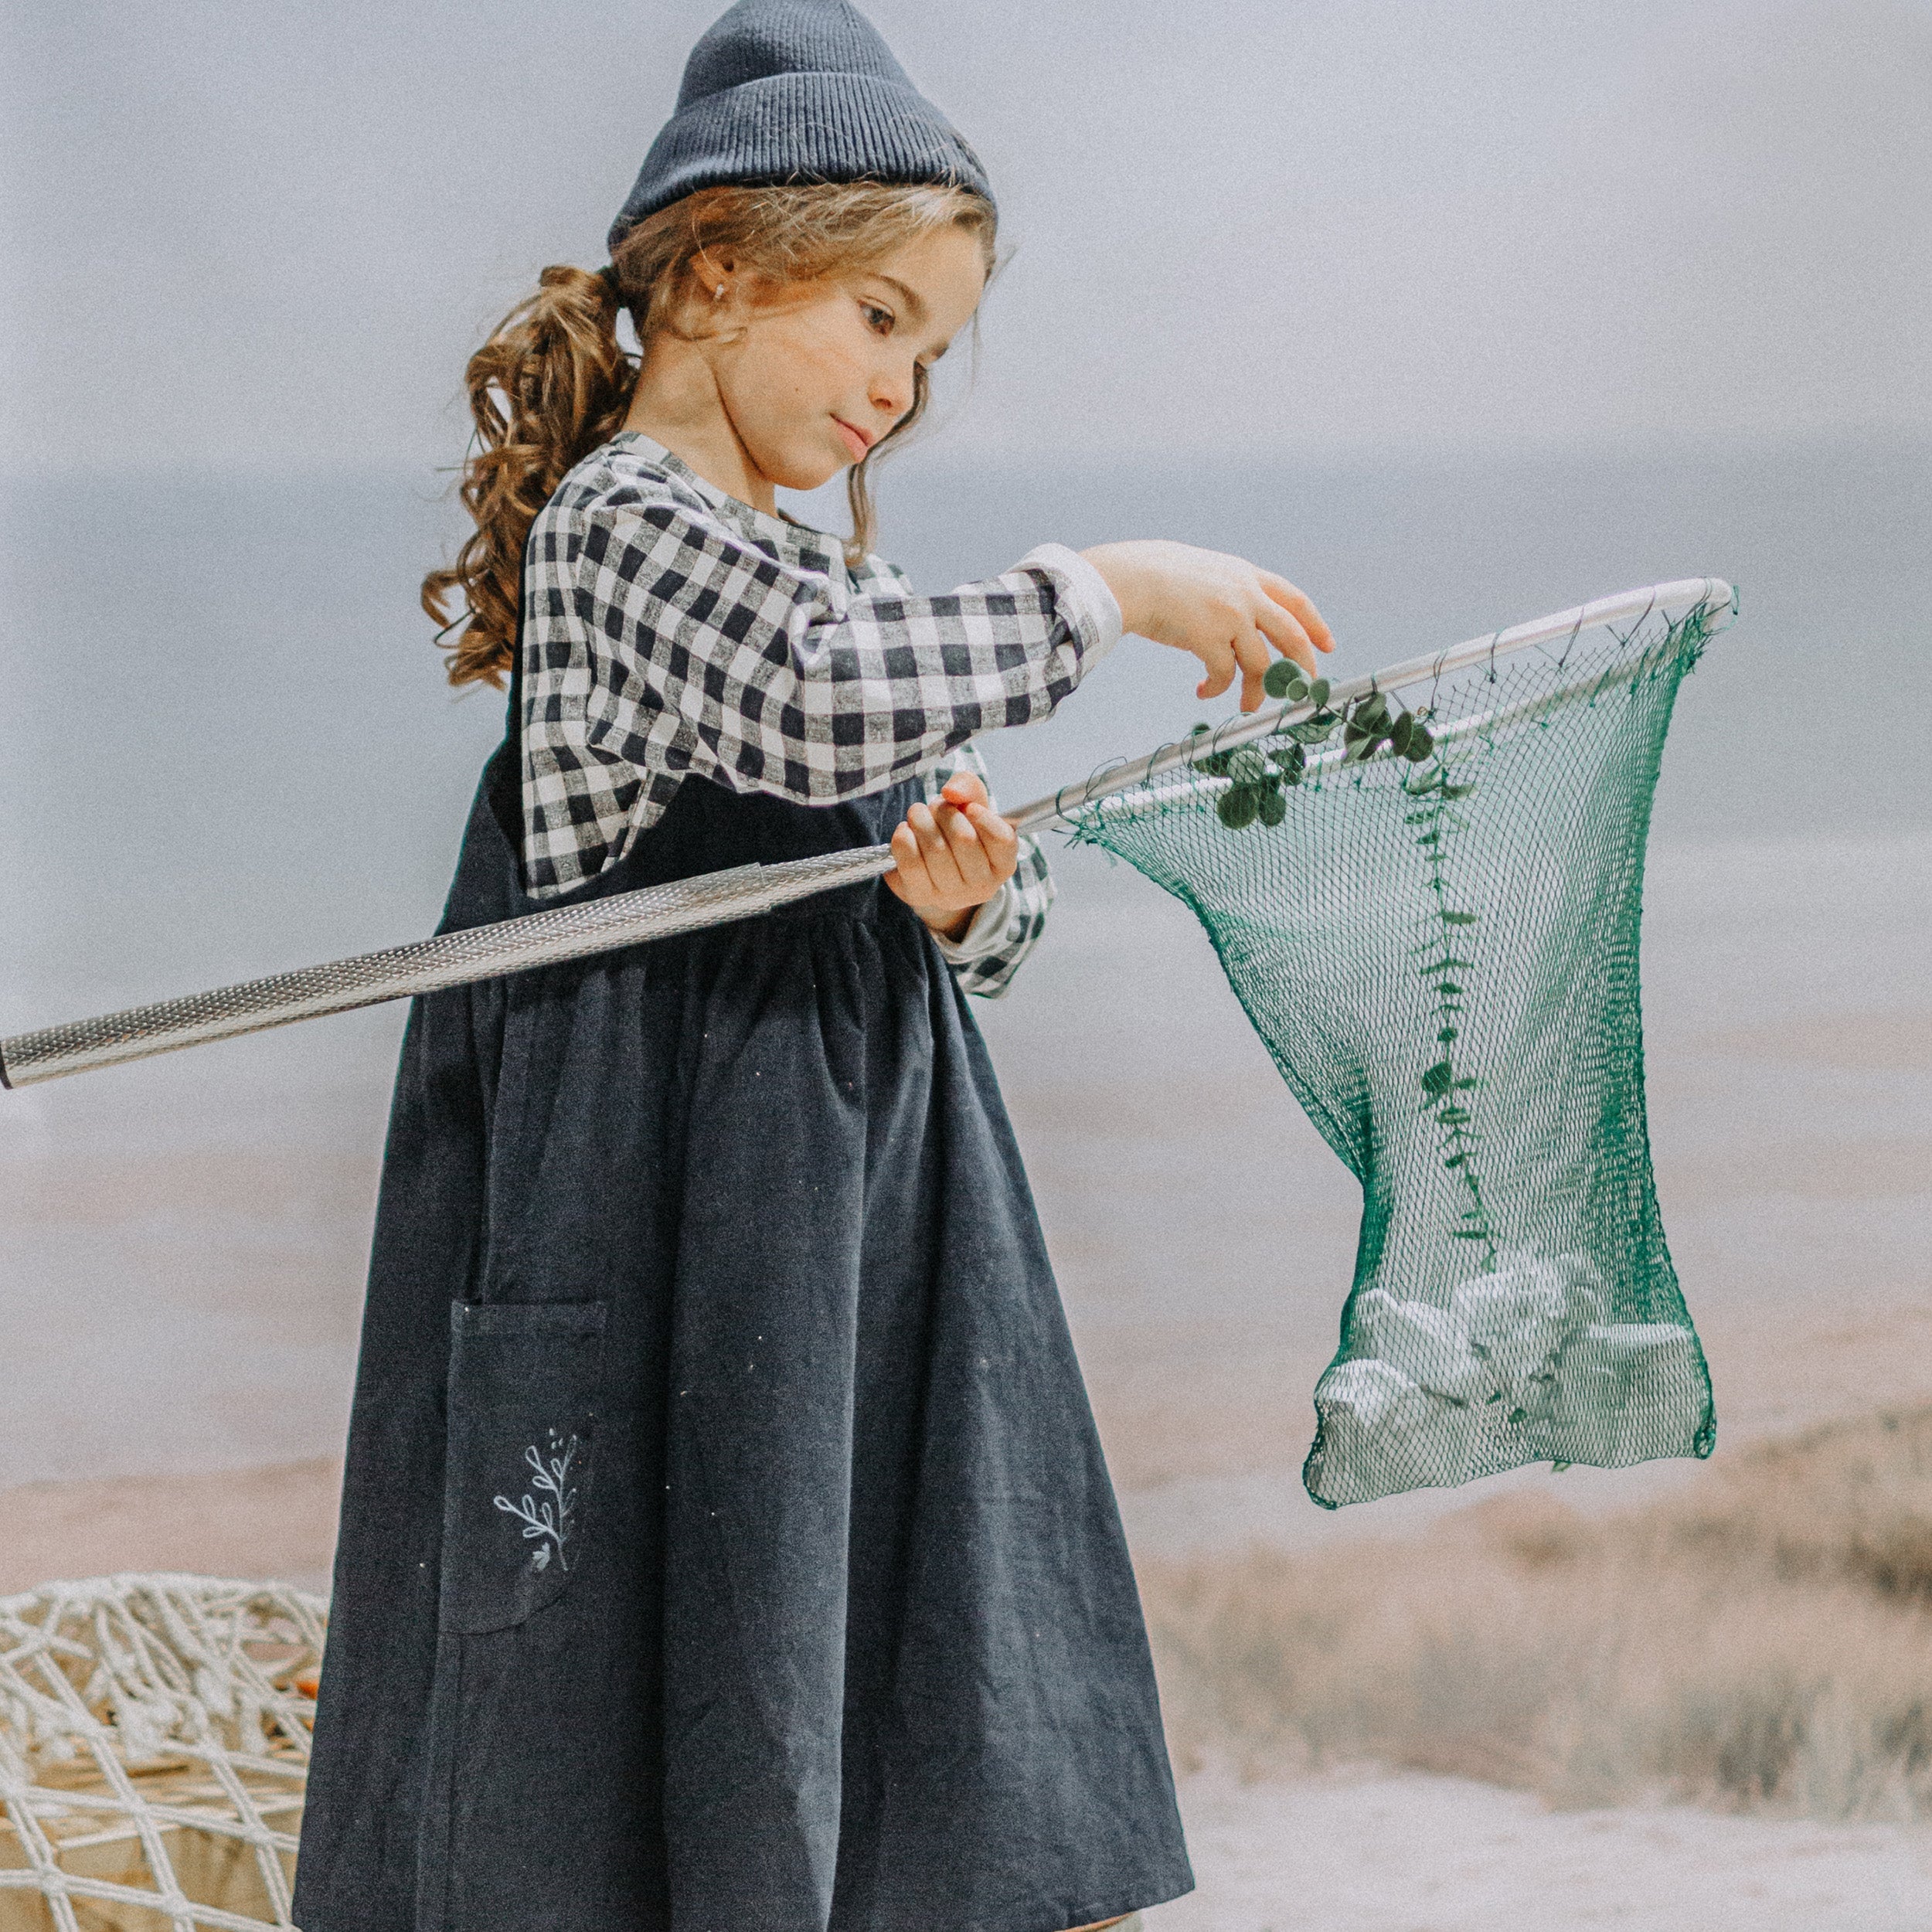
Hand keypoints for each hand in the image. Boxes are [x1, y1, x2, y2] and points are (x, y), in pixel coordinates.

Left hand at [885, 771, 1019, 939]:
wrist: (933, 871)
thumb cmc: (958, 832)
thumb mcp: (972, 806)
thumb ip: (969, 788)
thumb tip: (951, 793)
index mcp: (1003, 864)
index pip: (1002, 840)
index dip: (984, 817)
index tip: (969, 807)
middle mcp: (981, 886)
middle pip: (964, 839)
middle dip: (944, 812)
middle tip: (937, 806)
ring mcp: (951, 895)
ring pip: (935, 849)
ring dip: (921, 821)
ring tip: (918, 814)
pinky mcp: (920, 896)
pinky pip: (910, 862)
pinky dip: (903, 838)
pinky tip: (906, 831)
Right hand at [1078, 539, 1333, 710]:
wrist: (1129, 579)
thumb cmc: (1154, 575)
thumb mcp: (1204, 571)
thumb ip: (1227, 590)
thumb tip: (1238, 622)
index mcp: (1246, 575)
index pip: (1295, 600)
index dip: (1314, 624)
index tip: (1327, 645)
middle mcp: (1246, 594)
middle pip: (1291, 636)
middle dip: (1301, 667)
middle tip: (1301, 689)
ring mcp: (1230, 616)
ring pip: (1261, 665)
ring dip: (1255, 691)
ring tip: (1247, 706)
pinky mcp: (1209, 639)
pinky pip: (1224, 675)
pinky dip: (1217, 689)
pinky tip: (1203, 691)